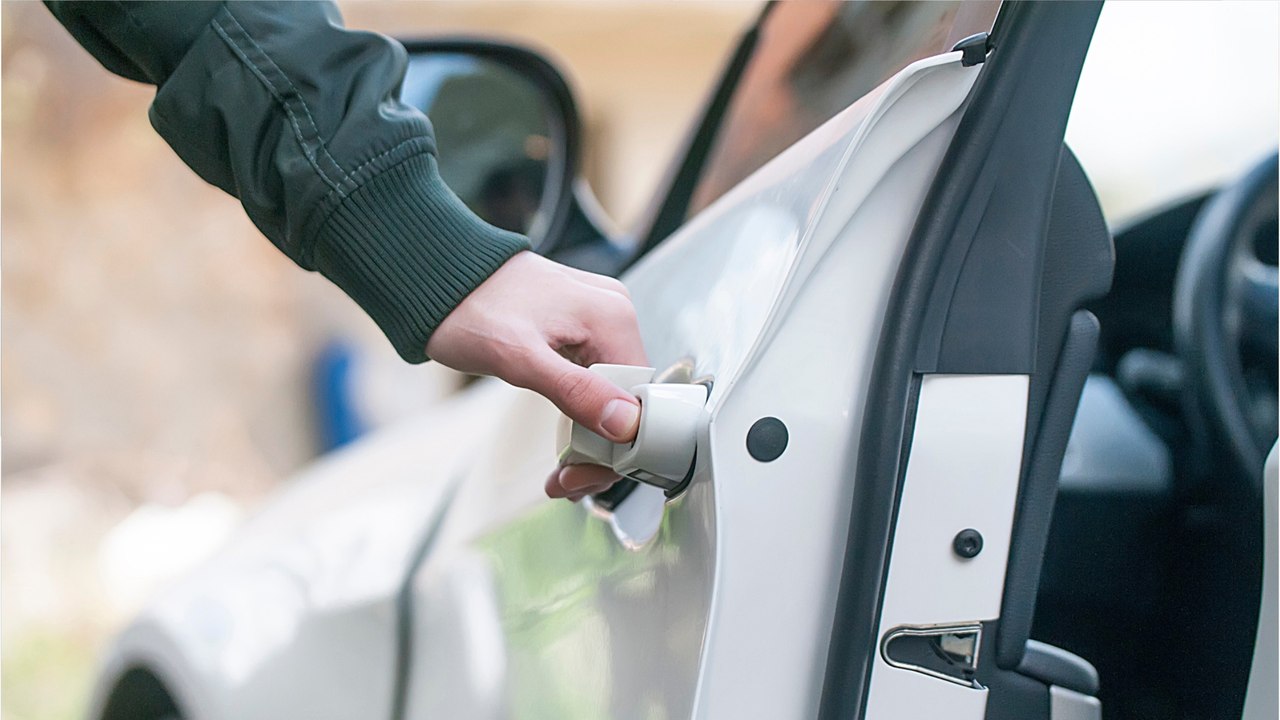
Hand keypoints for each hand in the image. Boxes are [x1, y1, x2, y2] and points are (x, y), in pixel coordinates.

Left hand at [426, 251, 646, 499]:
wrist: (437, 275)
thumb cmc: (470, 309)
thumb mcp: (519, 359)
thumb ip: (575, 390)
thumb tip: (626, 423)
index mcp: (612, 317)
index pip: (640, 396)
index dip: (619, 443)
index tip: (585, 475)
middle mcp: (615, 315)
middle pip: (627, 398)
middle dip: (602, 447)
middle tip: (567, 482)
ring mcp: (598, 320)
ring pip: (611, 393)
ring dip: (591, 436)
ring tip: (562, 474)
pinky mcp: (580, 328)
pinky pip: (595, 378)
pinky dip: (581, 412)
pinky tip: (567, 443)